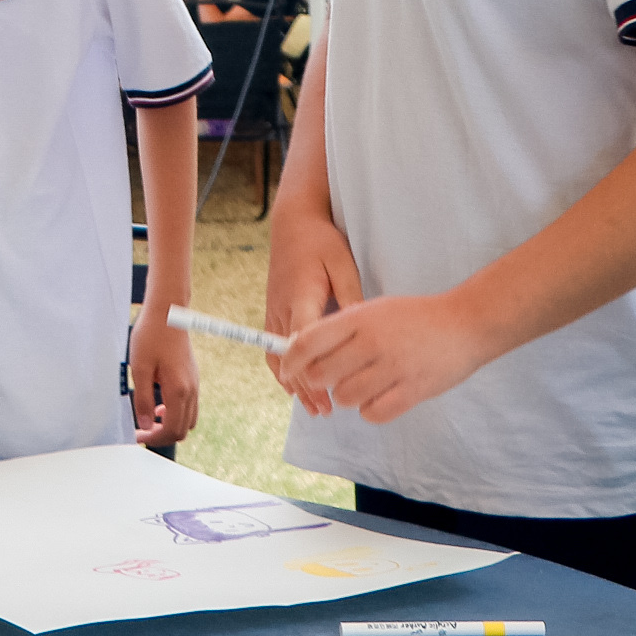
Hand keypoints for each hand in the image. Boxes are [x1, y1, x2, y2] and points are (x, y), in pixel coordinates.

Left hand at [130, 287, 201, 446]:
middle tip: (141, 432)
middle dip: (162, 435)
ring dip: (170, 425)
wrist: (167, 313)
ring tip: (149, 418)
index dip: (154, 439)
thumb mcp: (140, 368)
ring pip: (188, 419)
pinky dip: (176, 413)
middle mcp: (191, 391)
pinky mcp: (193, 378)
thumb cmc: (151, 336)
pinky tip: (159, 403)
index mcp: (178, 390)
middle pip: (182, 429)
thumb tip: (145, 426)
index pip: (171, 430)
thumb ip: (143, 400)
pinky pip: (189, 406)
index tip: (137, 436)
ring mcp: (194, 384)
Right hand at [262, 207, 363, 409]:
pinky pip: (274, 348)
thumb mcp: (343, 265)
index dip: (313, 372)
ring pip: (277, 356)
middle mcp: (282, 308)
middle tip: (326, 411)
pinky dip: (284, 371)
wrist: (294, 224)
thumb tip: (361, 334)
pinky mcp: (274, 311)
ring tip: (314, 407)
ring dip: (293, 383)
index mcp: (301, 297)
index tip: (329, 393)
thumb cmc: (322, 242)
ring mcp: (274, 311)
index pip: (303, 343)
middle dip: (306, 387)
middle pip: (289, 358)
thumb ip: (350, 299)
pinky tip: (297, 387)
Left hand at [276, 291, 502, 424]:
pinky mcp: (413, 390)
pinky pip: (374, 412)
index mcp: (359, 318)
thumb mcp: (374, 309)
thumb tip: (302, 347)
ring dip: (346, 396)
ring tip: (359, 386)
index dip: (290, 360)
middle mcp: (372, 342)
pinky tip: (376, 398)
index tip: (287, 369)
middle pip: (322, 374)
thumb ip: (341, 327)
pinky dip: (369, 410)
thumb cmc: (414, 316)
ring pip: (346, 397)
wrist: (466, 323)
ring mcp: (394, 367)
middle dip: (319, 381)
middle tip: (328, 379)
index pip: (308, 342)